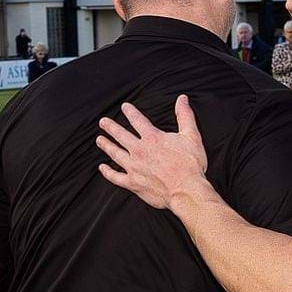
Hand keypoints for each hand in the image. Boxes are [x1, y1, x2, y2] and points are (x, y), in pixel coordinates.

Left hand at [95, 95, 208, 210]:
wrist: (186, 190)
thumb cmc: (190, 166)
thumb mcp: (191, 137)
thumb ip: (185, 116)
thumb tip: (182, 100)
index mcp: (152, 138)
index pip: (137, 120)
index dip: (130, 112)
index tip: (125, 107)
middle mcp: (139, 151)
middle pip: (120, 135)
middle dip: (110, 127)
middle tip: (103, 122)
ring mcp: (134, 167)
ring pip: (115, 153)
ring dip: (106, 145)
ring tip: (99, 140)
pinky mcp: (133, 183)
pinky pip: (115, 177)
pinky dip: (108, 172)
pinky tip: (103, 168)